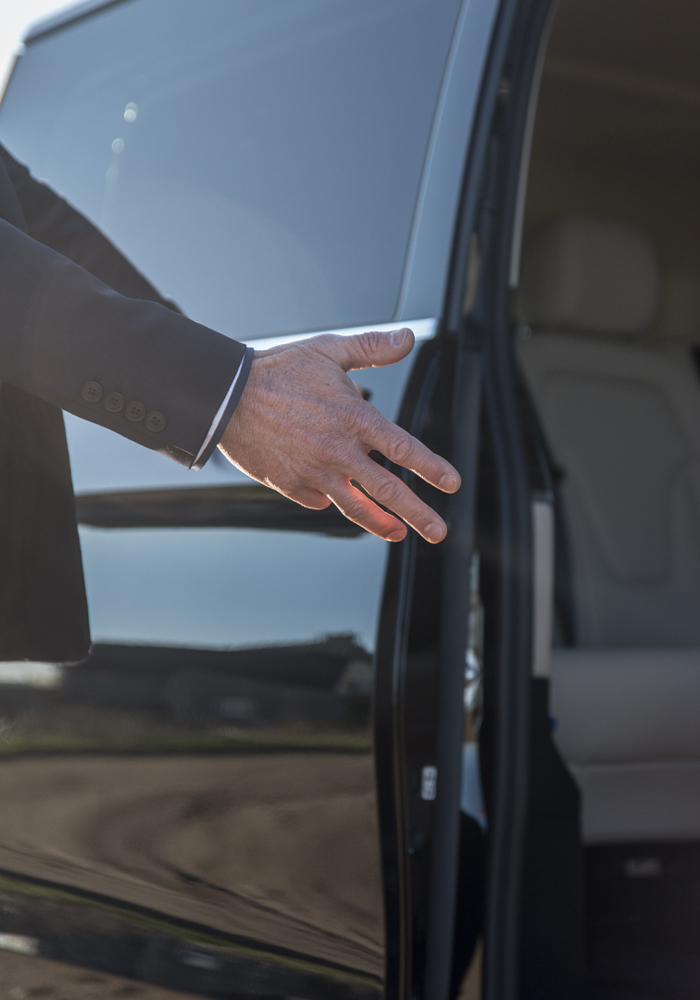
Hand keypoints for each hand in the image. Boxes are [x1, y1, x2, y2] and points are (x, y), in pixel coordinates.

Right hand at [218, 328, 460, 542]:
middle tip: (439, 532)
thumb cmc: (279, 370)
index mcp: (354, 418)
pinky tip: (340, 501)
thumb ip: (372, 347)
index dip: (431, 468)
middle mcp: (338, 451)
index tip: (451, 484)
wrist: (225, 396)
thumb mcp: (329, 350)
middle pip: (387, 490)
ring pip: (355, 507)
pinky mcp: (291, 485)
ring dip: (381, 524)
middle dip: (418, 514)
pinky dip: (332, 502)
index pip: (403, 449)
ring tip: (399, 534)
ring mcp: (314, 472)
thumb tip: (408, 338)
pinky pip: (319, 501)